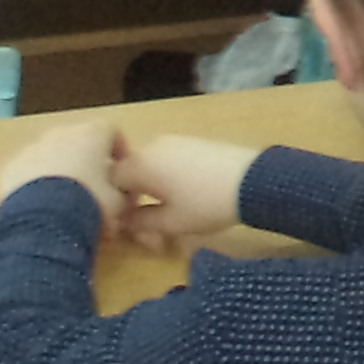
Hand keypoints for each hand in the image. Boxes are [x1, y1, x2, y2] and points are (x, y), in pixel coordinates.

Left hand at [0, 118, 122, 205]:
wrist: (43, 219)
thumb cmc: (90, 202)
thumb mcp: (119, 202)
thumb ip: (124, 192)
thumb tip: (124, 195)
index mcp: (92, 133)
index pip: (112, 131)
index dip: (119, 152)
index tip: (123, 173)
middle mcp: (61, 133)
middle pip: (79, 141)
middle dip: (87, 161)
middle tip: (94, 188)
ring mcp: (32, 148)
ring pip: (51, 155)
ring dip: (60, 171)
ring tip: (66, 200)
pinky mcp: (10, 167)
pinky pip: (29, 171)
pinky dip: (36, 183)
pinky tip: (42, 206)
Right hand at [110, 133, 264, 252]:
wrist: (252, 181)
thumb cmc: (206, 204)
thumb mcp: (171, 222)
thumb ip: (140, 222)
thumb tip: (124, 221)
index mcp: (140, 164)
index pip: (111, 179)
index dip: (116, 201)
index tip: (129, 219)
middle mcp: (153, 146)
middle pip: (131, 168)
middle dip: (135, 193)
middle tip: (149, 216)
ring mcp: (175, 140)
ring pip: (151, 163)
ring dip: (153, 183)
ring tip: (171, 206)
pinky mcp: (194, 141)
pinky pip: (169, 157)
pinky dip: (169, 174)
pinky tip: (188, 191)